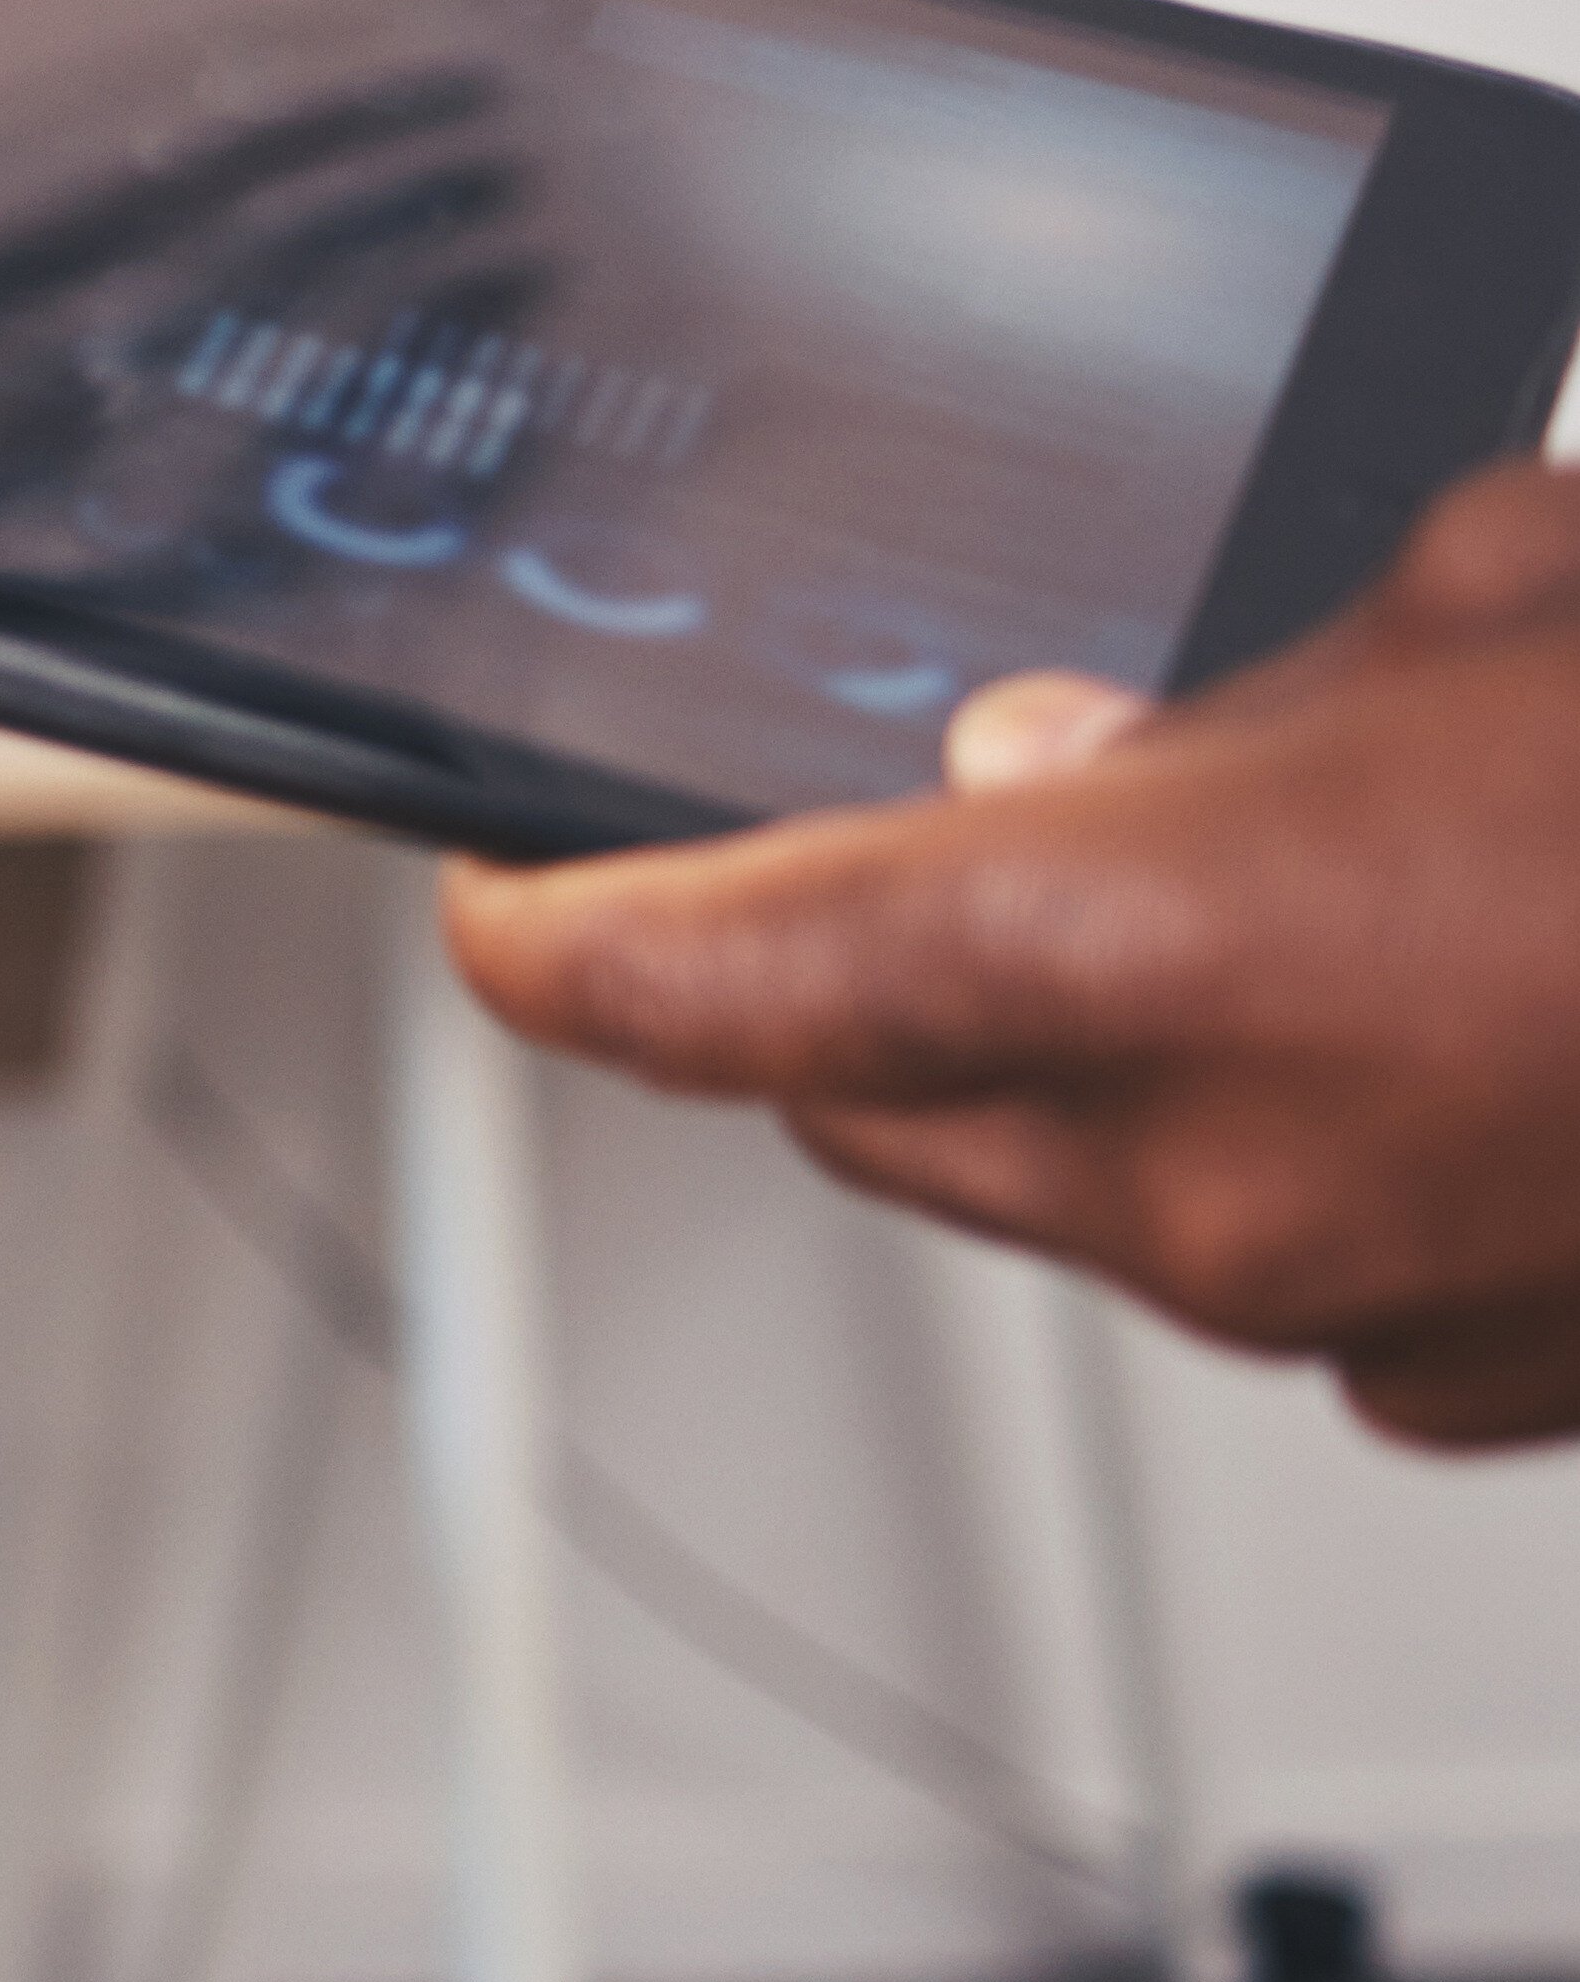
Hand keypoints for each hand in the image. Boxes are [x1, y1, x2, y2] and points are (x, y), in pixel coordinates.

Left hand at [444, 465, 1579, 1445]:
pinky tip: (1447, 1032)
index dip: (552, 942)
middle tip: (978, 848)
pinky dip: (1305, 1158)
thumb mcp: (1503, 597)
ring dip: (1113, 1071)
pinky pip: (1290, 1273)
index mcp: (1138, 951)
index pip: (689, 984)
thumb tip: (1053, 753)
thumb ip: (1220, 692)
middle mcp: (1197, 1182)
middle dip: (865, 983)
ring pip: (1079, 1192)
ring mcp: (1343, 1316)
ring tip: (1318, 909)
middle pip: (859, 1101)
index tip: (502, 907)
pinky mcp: (1472, 1384)